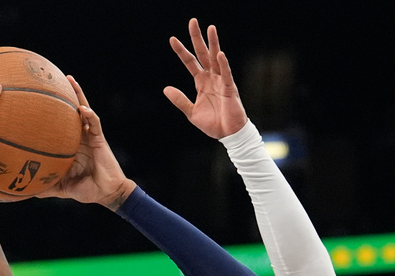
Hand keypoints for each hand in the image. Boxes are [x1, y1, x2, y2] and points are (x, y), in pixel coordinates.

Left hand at [37, 76, 135, 208]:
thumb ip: (46, 186)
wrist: (105, 193)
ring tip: (69, 80)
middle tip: (51, 79)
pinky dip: (89, 115)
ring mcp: (90, 136)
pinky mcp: (99, 140)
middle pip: (72, 110)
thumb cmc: (86, 189)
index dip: (52, 111)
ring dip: (78, 95)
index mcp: (71, 145)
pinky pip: (94, 124)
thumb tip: (26, 192)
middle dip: (65, 94)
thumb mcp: (61, 187)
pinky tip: (82, 109)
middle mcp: (80, 137)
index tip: (37, 100)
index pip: (61, 123)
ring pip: (84, 110)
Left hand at [164, 18, 247, 138]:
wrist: (228, 135)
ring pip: (216, 58)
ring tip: (211, 28)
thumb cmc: (212, 124)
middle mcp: (211, 78)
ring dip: (213, 44)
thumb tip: (165, 89)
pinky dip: (223, 64)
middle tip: (192, 22)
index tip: (172, 39)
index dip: (181, 51)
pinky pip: (226, 74)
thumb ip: (180, 100)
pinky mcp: (229, 88)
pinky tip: (219, 54)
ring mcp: (221, 81)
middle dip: (197, 38)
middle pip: (203, 54)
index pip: (190, 62)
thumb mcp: (191, 112)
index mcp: (201, 82)